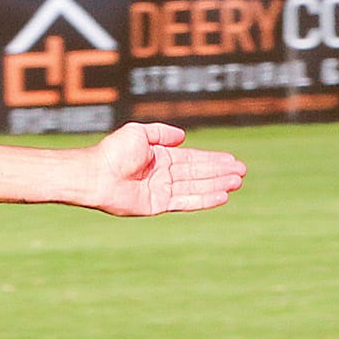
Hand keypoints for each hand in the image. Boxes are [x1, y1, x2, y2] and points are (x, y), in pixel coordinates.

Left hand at [85, 123, 245, 217]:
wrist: (96, 173)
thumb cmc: (113, 151)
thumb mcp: (139, 132)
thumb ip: (161, 133)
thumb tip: (183, 137)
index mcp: (160, 158)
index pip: (193, 159)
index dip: (213, 159)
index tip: (232, 160)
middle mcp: (164, 175)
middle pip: (199, 173)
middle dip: (221, 172)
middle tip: (242, 172)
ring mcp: (162, 191)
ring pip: (196, 187)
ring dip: (217, 185)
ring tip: (237, 182)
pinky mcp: (158, 205)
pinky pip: (186, 201)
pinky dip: (204, 199)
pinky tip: (221, 196)